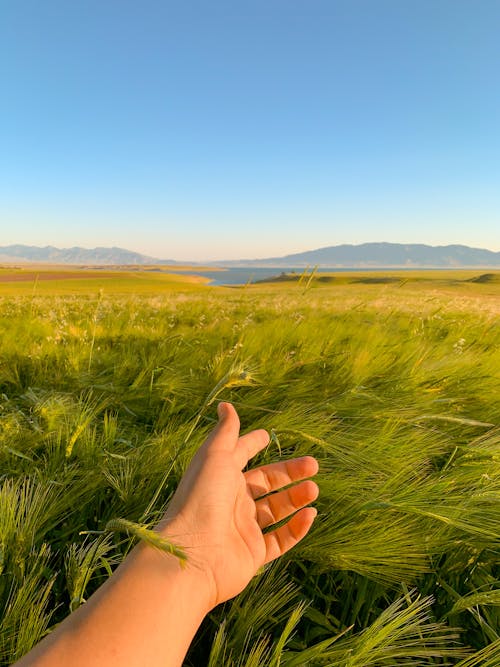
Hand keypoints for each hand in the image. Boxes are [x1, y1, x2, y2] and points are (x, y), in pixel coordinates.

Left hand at [158, 402, 318, 609]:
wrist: (194, 553)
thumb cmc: (201, 498)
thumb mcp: (214, 456)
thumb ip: (225, 432)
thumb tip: (225, 404)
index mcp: (220, 476)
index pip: (240, 455)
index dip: (252, 444)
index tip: (267, 436)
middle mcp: (231, 501)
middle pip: (266, 482)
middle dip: (289, 472)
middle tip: (313, 464)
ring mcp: (243, 528)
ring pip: (276, 510)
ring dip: (296, 498)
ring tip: (314, 489)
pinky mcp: (253, 553)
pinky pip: (280, 539)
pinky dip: (296, 528)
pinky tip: (310, 515)